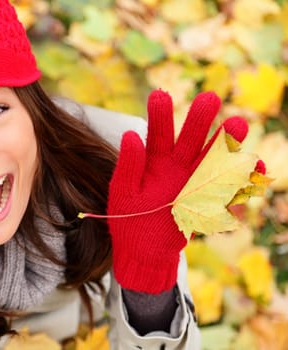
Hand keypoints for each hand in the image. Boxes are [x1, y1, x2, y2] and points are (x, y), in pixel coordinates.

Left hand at [107, 90, 248, 293]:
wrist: (144, 251)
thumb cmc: (127, 219)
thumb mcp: (122, 194)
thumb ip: (128, 167)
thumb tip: (131, 135)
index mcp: (153, 161)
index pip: (158, 133)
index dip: (160, 115)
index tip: (160, 96)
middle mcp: (177, 166)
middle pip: (191, 138)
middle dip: (200, 120)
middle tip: (209, 98)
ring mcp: (195, 182)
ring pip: (214, 157)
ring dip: (226, 142)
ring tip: (237, 124)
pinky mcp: (208, 200)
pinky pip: (228, 186)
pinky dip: (241, 178)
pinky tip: (252, 166)